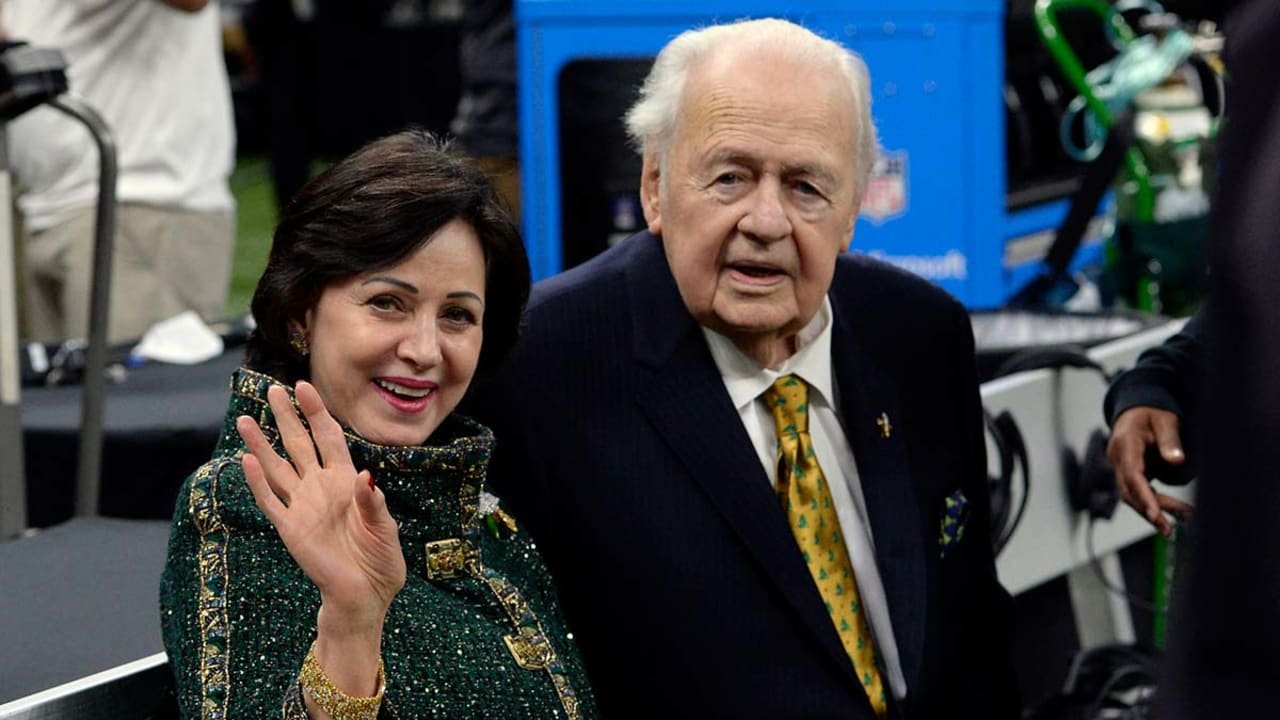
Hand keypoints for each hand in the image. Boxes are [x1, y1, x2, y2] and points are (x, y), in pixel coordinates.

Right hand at [237, 381, 406, 627]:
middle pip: (299, 444)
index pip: (329, 438)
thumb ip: (373, 503)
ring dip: (261, 444)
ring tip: (244, 419)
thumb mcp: (385, 529)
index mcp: (347, 482)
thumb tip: (365, 477)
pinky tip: (246, 460)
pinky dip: (258, 482)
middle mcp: (321, 489)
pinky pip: (271, 502)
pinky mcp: (291, 530)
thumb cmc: (380, 561)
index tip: (304, 386)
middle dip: (286, 417)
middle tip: (272, 389)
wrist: (364, 596)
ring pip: (278, 468)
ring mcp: (303, 507)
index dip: (317, 412)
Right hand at [1106, 406, 1193, 537]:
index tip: (1155, 514)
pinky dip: (1149, 504)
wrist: (1136, 407)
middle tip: (1170, 528)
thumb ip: (1170, 440)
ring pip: (1130, 495)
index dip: (1143, 496)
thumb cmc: (1152, 412)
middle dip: (1149, 510)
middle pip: (1129, 491)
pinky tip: (1166, 515)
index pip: (1132, 474)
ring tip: (1172, 528)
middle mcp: (1117, 458)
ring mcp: (1119, 466)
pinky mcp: (1126, 473)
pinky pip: (1134, 492)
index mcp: (1125, 443)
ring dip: (1150, 512)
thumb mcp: (1165, 420)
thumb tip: (1177, 461)